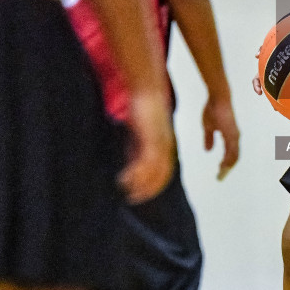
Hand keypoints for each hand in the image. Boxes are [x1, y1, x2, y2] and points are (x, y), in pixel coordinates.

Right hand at [121, 88, 176, 202]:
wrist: (147, 90)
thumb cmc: (143, 108)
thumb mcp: (140, 132)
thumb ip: (137, 147)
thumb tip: (132, 163)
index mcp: (165, 145)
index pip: (164, 172)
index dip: (154, 186)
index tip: (142, 195)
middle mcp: (166, 146)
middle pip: (161, 176)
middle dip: (148, 190)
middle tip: (134, 199)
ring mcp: (160, 144)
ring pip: (153, 172)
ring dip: (140, 186)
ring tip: (128, 194)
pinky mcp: (151, 139)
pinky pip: (145, 162)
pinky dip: (135, 174)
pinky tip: (124, 180)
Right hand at [203, 92, 240, 180]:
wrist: (217, 97)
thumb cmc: (213, 109)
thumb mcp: (208, 126)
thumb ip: (209, 138)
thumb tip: (208, 150)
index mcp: (230, 135)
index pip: (231, 153)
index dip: (226, 163)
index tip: (220, 170)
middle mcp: (235, 137)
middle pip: (234, 157)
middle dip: (226, 168)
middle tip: (219, 177)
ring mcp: (234, 135)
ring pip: (234, 156)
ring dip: (227, 166)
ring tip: (220, 174)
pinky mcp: (232, 133)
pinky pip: (232, 150)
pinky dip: (228, 159)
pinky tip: (223, 166)